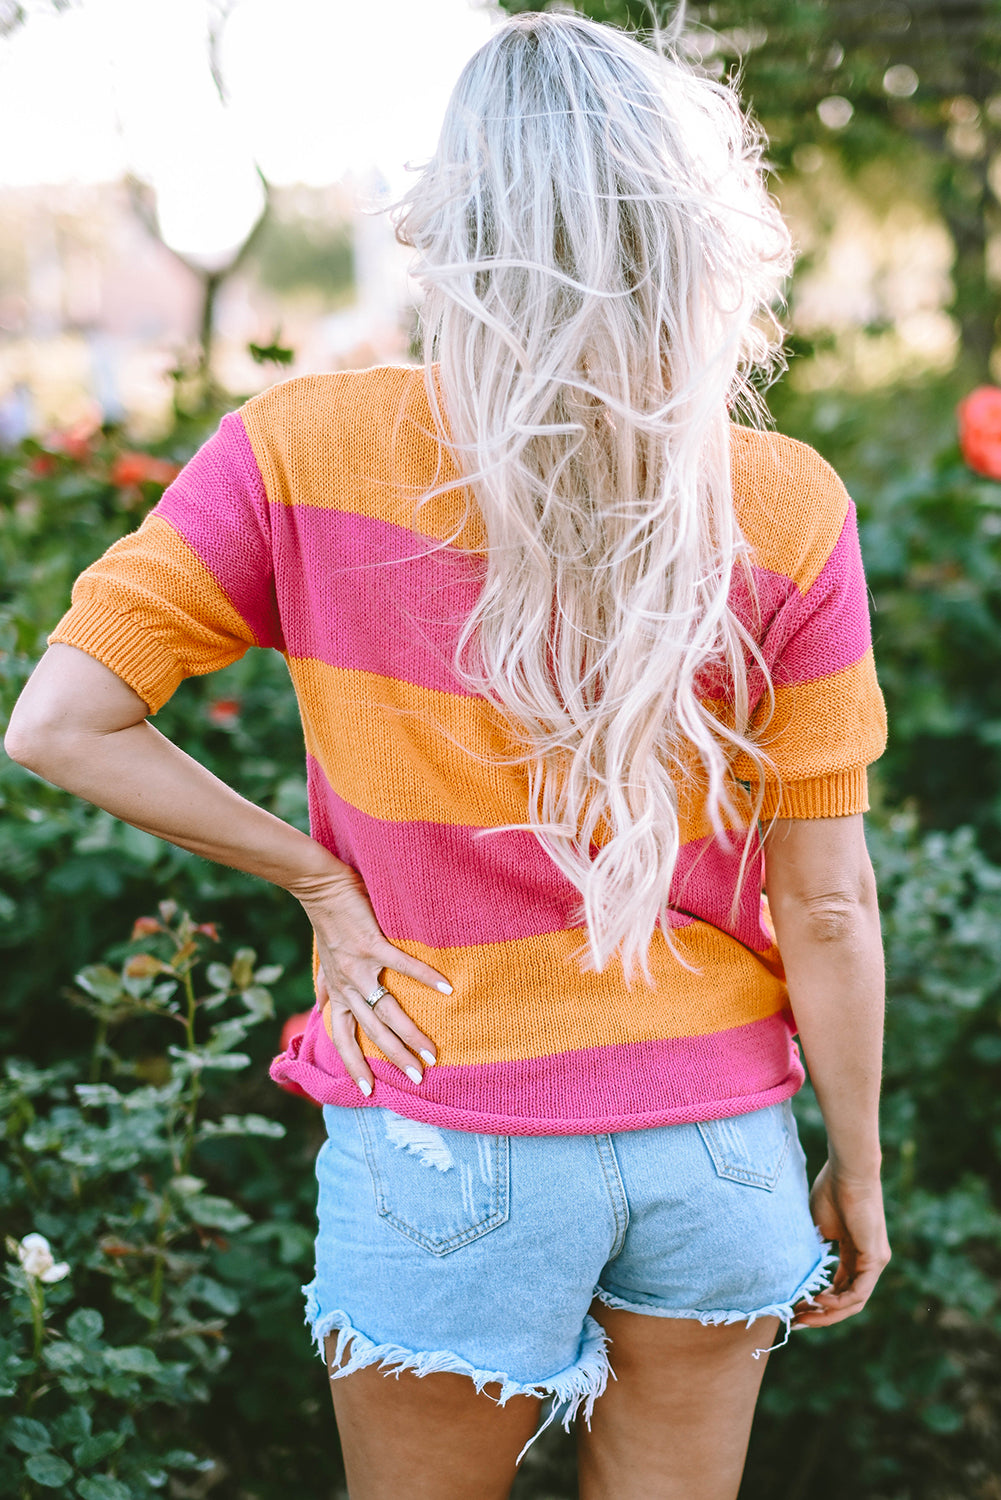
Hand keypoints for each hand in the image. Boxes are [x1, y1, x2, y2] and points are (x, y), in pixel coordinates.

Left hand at [289, 862, 449, 1096]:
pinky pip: (403, 966)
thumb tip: (321, 1004)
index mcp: (337, 992)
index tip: (367, 1091)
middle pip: (372, 1032)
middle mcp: (347, 986)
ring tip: (432, 1051)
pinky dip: (426, 977)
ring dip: (410, 1033)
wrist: (320, 889)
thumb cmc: (326, 923)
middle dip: (394, 1058)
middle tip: (417, 1077)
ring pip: (387, 1009)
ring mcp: (360, 967)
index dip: (353, 1065)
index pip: (343, 1038)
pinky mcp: (373, 944)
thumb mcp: (322, 962)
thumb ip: (325, 985)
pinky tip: (448, 988)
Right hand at [792, 1159, 890, 1328]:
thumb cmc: (831, 1191)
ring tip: (804, 1314)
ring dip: (828, 1313)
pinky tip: (819, 1300)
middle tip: (795, 1320)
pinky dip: (839, 1301)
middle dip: (820, 1314)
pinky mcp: (876, 1259)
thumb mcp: (817, 1227)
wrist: (848, 1172)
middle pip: (846, 1301)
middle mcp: (868, 1262)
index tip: (794, 1308)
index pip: (838, 1287)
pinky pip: (859, 1292)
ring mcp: (874, 1262)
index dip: (817, 1301)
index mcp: (854, 1253)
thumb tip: (796, 1273)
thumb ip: (811, 1250)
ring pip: (853, 1302)